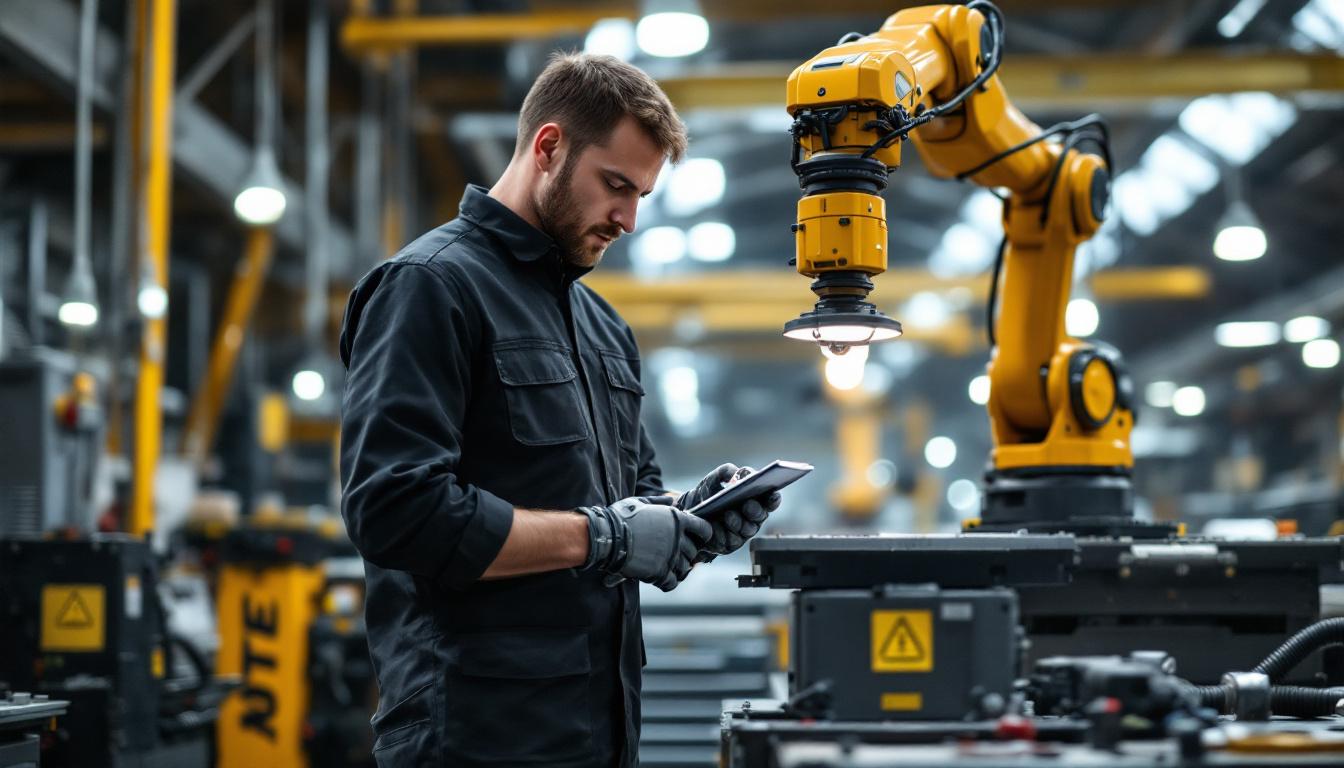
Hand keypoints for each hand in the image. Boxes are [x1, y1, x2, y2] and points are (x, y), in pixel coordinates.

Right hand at [577, 496, 711, 590]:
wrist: (605, 537)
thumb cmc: (620, 517)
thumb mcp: (640, 502)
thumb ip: (659, 501)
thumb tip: (673, 498)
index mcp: (676, 519)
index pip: (704, 529)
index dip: (703, 534)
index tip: (699, 538)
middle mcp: (678, 538)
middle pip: (693, 551)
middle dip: (686, 553)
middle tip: (674, 554)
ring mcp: (670, 556)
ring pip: (685, 568)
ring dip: (677, 568)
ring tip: (665, 566)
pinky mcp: (659, 572)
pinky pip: (672, 582)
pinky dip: (667, 582)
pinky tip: (660, 578)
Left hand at [680, 464, 781, 556]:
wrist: (690, 510)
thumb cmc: (708, 493)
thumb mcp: (714, 478)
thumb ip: (727, 471)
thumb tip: (738, 473)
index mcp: (754, 500)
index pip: (770, 501)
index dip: (773, 499)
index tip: (772, 494)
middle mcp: (752, 517)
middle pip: (760, 516)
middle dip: (755, 510)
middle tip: (747, 504)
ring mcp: (742, 531)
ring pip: (747, 529)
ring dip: (738, 522)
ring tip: (728, 515)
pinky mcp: (730, 544)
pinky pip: (732, 540)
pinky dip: (725, 533)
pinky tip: (718, 527)